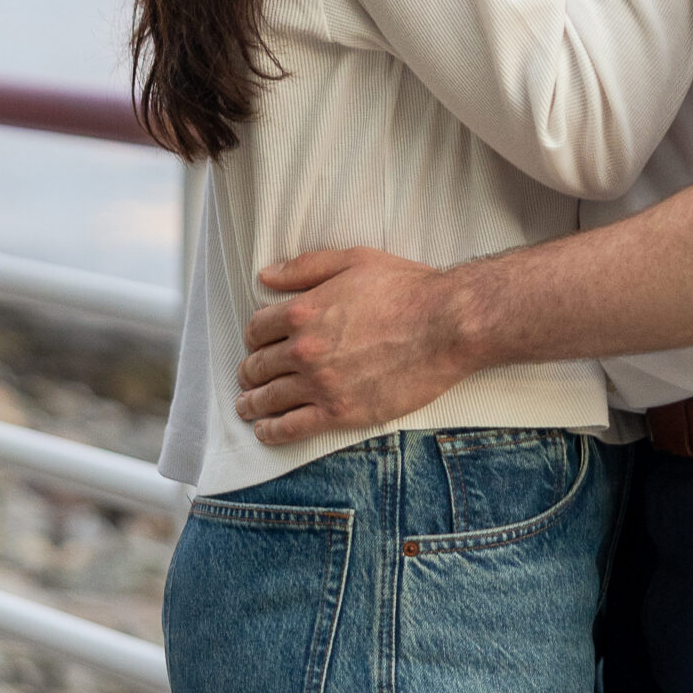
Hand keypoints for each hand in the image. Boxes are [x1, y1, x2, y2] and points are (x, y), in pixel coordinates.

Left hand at [236, 249, 470, 446]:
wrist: (446, 326)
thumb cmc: (406, 288)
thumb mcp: (353, 260)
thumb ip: (306, 267)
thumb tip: (266, 275)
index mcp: (303, 310)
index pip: (257, 328)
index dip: (254, 335)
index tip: (258, 342)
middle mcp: (304, 349)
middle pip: (258, 366)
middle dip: (249, 371)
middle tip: (247, 377)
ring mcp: (320, 384)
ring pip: (269, 399)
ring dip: (252, 404)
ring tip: (246, 407)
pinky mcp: (340, 413)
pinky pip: (292, 428)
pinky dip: (272, 432)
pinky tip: (265, 431)